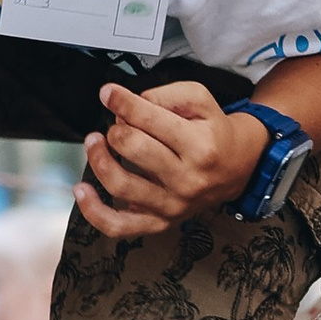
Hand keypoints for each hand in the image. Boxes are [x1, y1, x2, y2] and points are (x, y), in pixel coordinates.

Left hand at [77, 79, 267, 242]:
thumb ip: (164, 95)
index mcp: (199, 146)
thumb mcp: (200, 99)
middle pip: (132, 148)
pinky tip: (82, 190)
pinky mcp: (160, 222)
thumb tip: (126, 105)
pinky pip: (120, 226)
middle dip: (117, 128)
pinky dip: (94, 211)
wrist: (238, 167)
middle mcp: (187, 179)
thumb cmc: (214, 131)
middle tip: (118, 122)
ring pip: (120, 184)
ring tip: (94, 142)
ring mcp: (172, 205)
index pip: (148, 119)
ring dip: (99, 158)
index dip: (121, 101)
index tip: (108, 93)